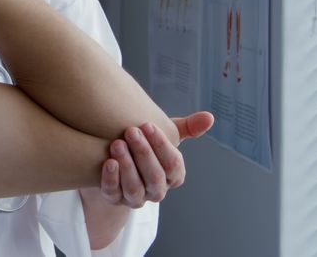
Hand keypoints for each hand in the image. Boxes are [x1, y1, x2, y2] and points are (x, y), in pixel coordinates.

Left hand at [98, 111, 213, 206]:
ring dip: (127, 165)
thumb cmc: (147, 148)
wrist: (114, 162)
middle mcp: (157, 190)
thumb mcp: (166, 137)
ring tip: (117, 144)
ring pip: (135, 188)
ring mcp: (136, 197)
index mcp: (173, 176)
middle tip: (130, 131)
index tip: (147, 125)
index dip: (162, 145)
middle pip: (155, 176)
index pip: (173, 164)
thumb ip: (186, 128)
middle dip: (143, 153)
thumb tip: (209, 117)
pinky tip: (107, 162)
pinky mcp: (115, 199)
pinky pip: (114, 193)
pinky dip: (111, 179)